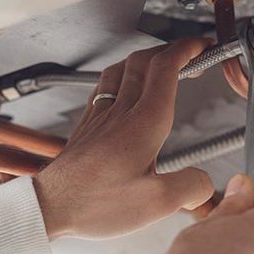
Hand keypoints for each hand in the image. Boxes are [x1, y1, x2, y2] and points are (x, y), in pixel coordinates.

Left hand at [34, 38, 215, 238]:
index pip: (166, 67)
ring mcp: (100, 117)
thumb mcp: (156, 204)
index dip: (189, 49)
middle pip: (145, 60)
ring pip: (122, 69)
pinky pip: (104, 87)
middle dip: (173, 50)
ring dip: (146, 60)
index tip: (204, 47)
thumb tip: (205, 183)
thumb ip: (190, 188)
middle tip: (192, 57)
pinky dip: (122, 77)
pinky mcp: (87, 127)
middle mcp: (120, 112)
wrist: (49, 207)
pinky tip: (123, 89)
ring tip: (162, 66)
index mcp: (143, 123)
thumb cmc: (93, 204)